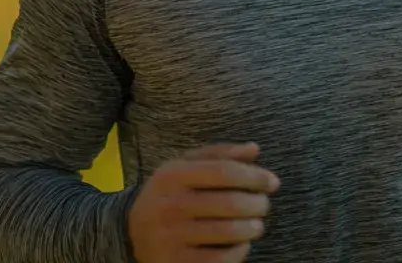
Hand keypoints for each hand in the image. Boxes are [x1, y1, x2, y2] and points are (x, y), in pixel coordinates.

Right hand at [128, 142, 281, 262]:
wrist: (128, 232)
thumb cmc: (170, 194)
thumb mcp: (185, 166)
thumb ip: (219, 155)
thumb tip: (254, 149)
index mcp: (172, 176)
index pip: (225, 172)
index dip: (255, 176)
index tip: (272, 183)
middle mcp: (169, 206)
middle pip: (231, 203)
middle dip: (258, 204)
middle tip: (264, 205)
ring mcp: (171, 237)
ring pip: (229, 232)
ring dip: (253, 228)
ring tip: (256, 224)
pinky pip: (220, 259)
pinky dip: (240, 251)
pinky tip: (242, 244)